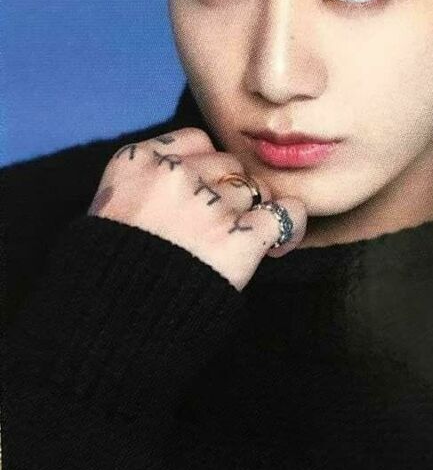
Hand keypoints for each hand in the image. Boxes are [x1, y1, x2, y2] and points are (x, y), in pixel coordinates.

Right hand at [87, 127, 307, 290]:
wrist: (106, 328)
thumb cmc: (109, 276)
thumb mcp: (112, 210)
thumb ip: (150, 185)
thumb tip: (201, 179)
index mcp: (136, 162)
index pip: (197, 141)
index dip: (207, 168)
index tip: (205, 190)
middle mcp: (173, 175)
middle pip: (228, 165)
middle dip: (230, 191)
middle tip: (219, 225)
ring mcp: (207, 205)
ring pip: (254, 190)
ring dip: (252, 213)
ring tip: (240, 242)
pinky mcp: (237, 238)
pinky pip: (285, 214)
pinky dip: (290, 227)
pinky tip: (280, 241)